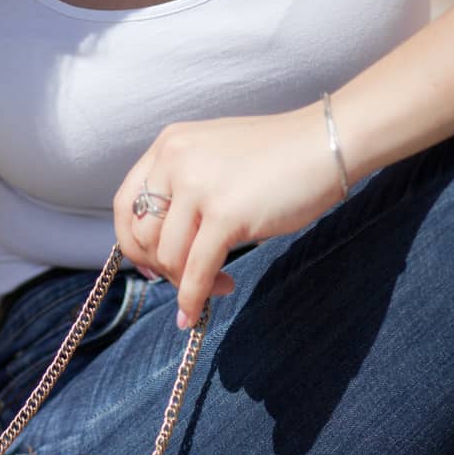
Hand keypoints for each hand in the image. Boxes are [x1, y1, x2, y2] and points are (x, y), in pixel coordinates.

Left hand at [112, 104, 346, 328]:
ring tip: (218, 285)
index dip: (133, 242)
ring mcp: (199, 186)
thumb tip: (163, 247)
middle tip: (188, 280)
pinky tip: (198, 311)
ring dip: (186, 283)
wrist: (328, 143)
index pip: (126, 204)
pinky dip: (194, 298)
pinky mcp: (226, 214)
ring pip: (168, 256)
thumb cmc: (279, 156)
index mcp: (169, 146)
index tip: (151, 264)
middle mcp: (175, 161)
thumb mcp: (215, 157)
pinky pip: (196, 270)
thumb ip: (185, 188)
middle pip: (144, 236)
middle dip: (163, 268)